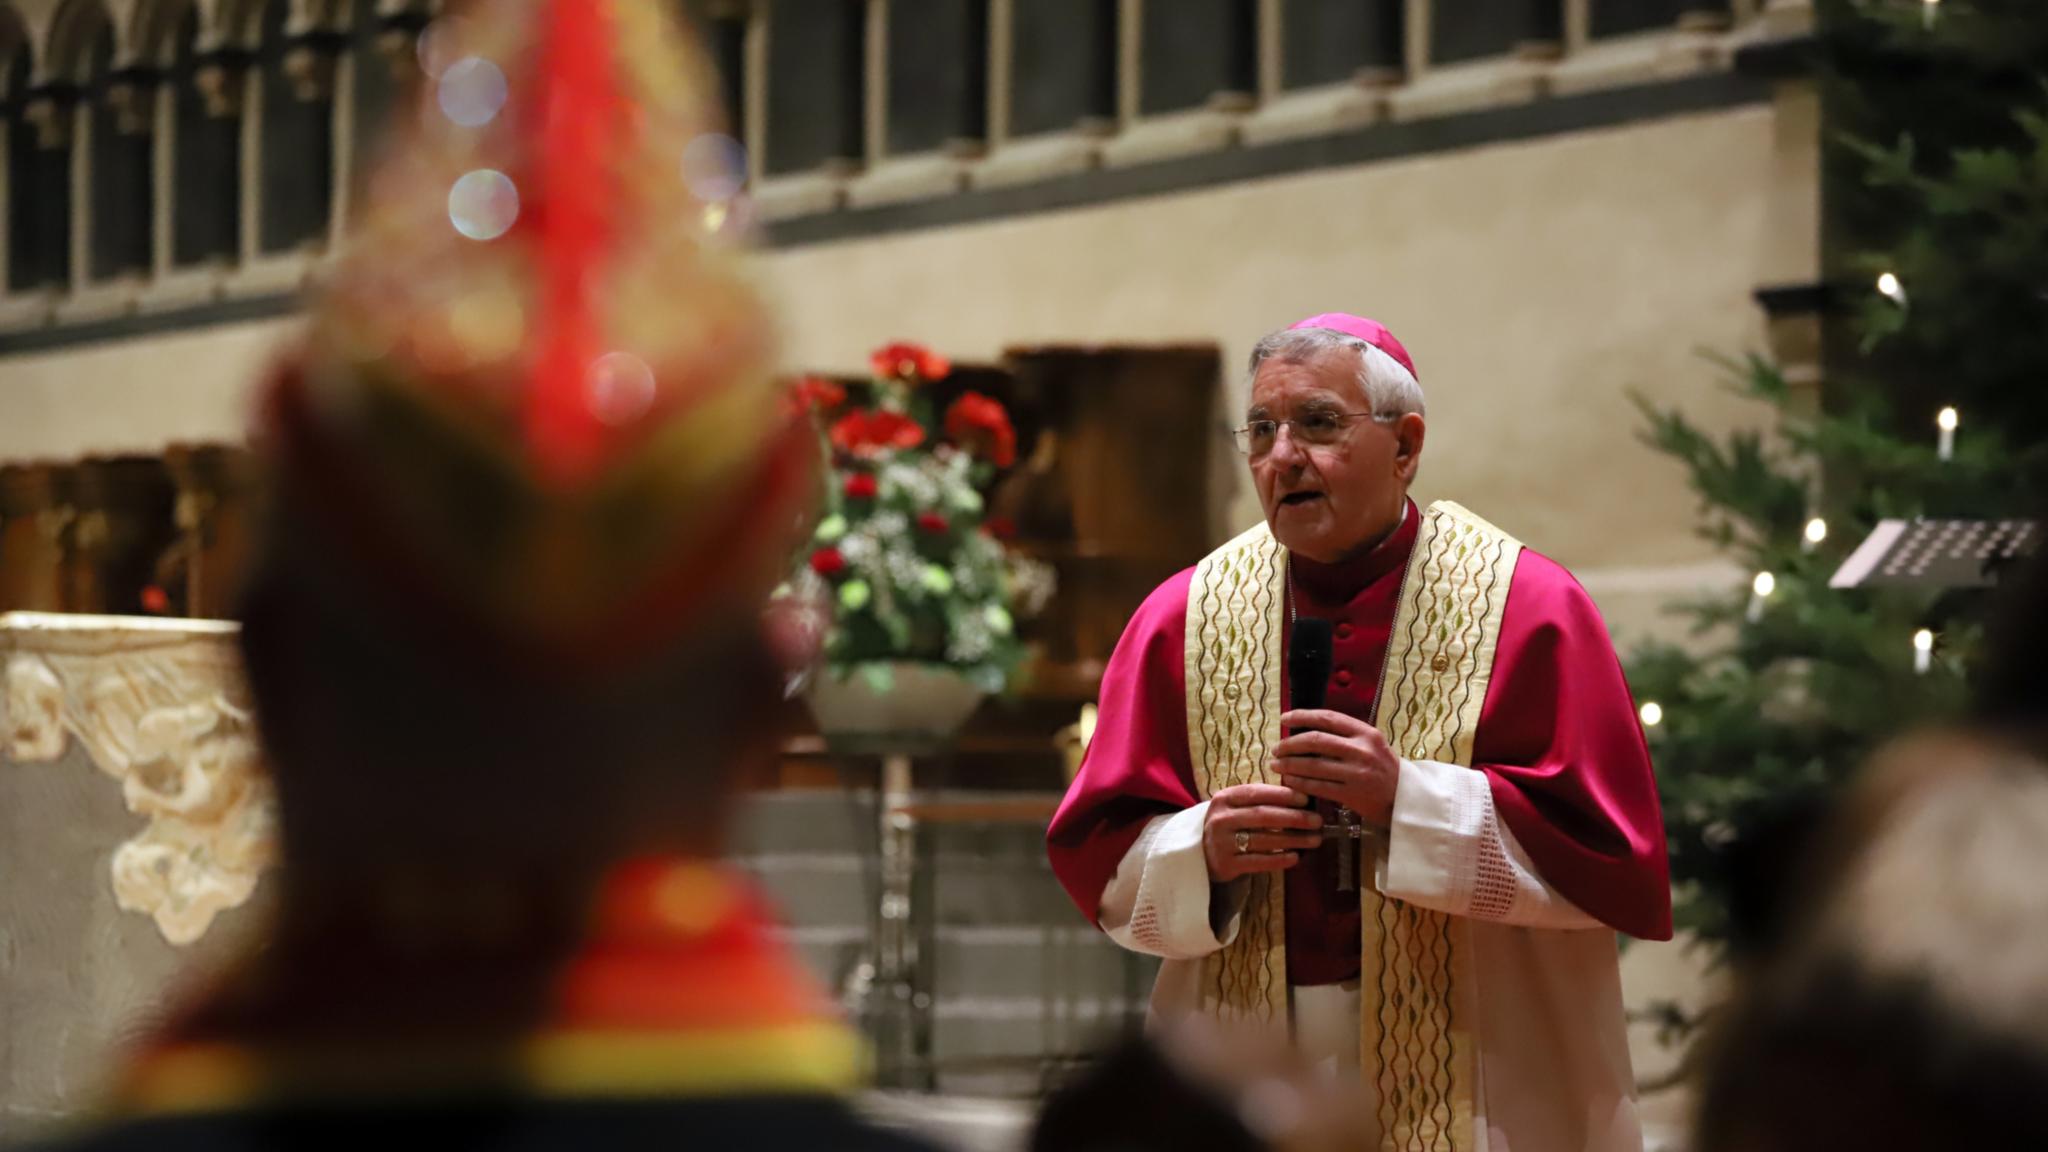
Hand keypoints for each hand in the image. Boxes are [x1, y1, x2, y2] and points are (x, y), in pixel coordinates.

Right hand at [1203, 783, 1320, 882]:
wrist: (1199, 853)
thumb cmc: (1228, 825)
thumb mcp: (1236, 807)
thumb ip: (1260, 800)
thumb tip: (1301, 798)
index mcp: (1224, 798)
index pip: (1257, 793)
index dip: (1283, 795)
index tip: (1306, 799)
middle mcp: (1220, 819)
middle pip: (1263, 816)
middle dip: (1294, 818)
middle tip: (1317, 821)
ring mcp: (1221, 843)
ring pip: (1263, 840)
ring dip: (1293, 839)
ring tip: (1314, 839)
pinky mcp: (1225, 865)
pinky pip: (1258, 862)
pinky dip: (1279, 859)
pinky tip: (1296, 857)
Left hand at [1272, 709, 1400, 826]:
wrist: (1405, 799)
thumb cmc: (1382, 769)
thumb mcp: (1371, 744)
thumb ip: (1345, 735)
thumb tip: (1306, 728)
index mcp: (1366, 733)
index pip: (1328, 718)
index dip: (1302, 716)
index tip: (1284, 718)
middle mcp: (1362, 750)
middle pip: (1315, 740)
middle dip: (1290, 744)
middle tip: (1276, 748)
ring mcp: (1357, 773)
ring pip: (1313, 764)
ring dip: (1289, 764)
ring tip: (1276, 764)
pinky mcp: (1352, 794)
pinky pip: (1317, 786)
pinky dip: (1299, 783)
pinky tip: (1288, 780)